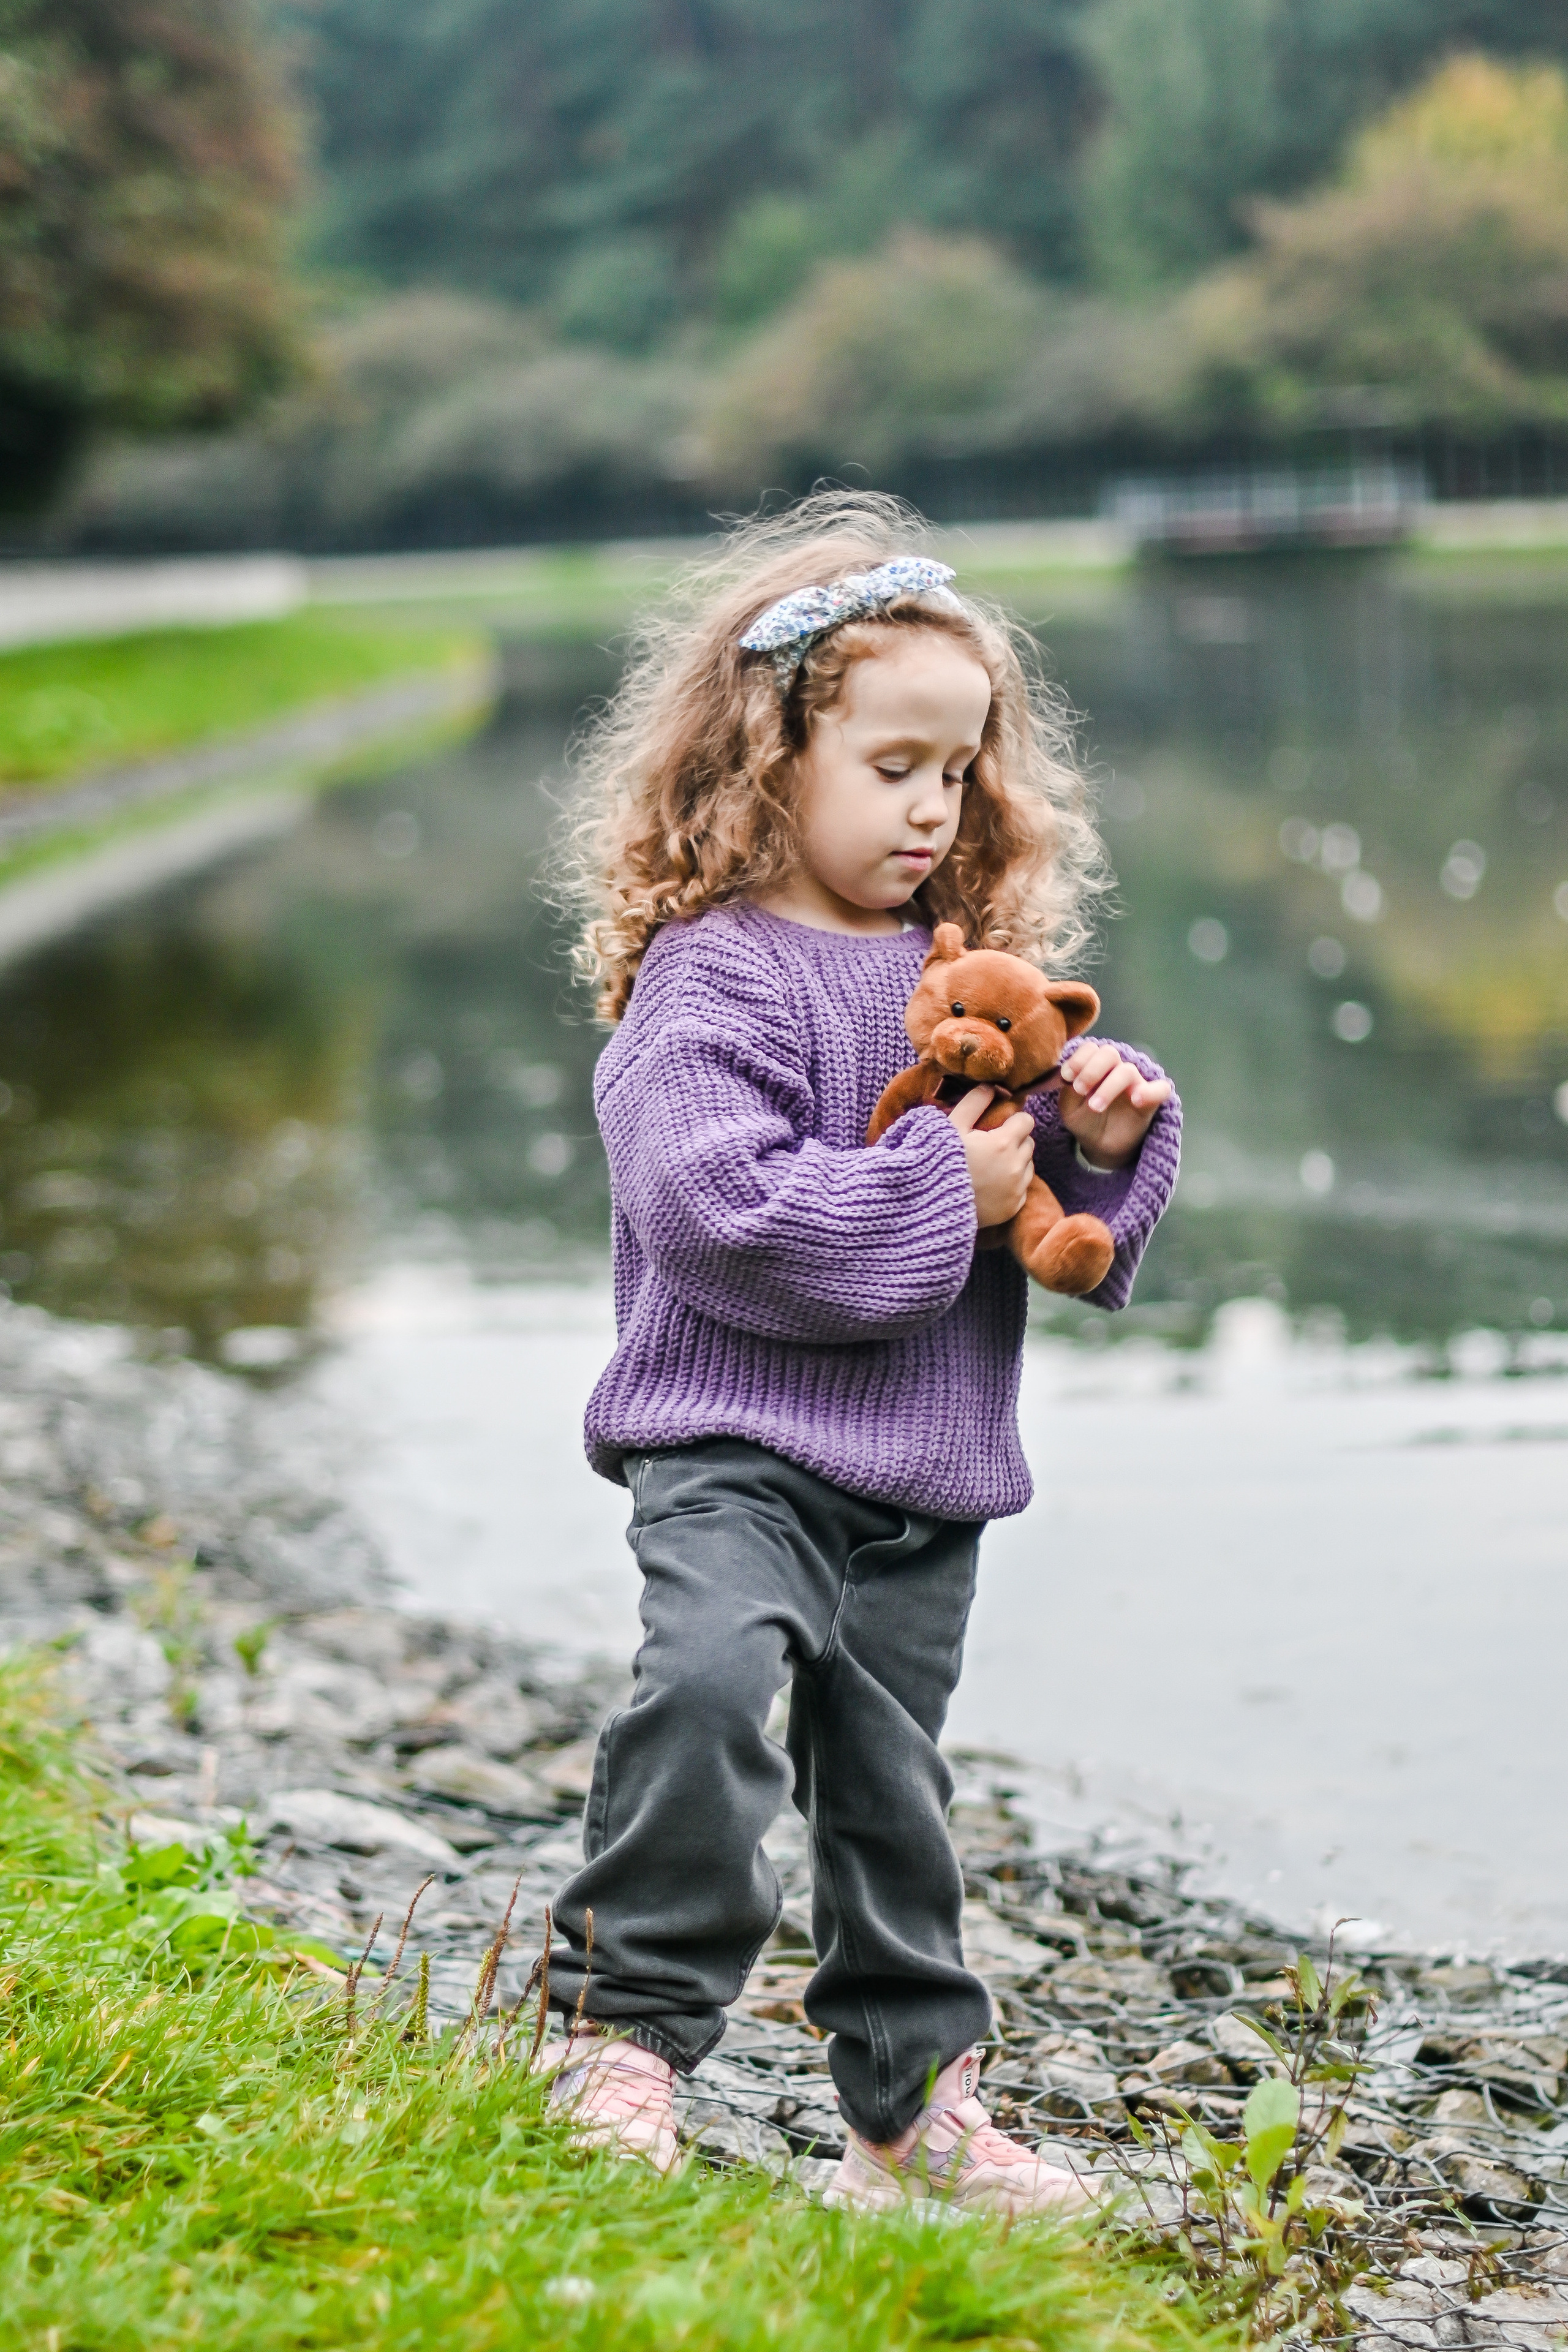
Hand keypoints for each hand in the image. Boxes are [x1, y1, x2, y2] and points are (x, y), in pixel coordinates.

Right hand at [950, 1085, 1034, 1227]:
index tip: (998, 1126)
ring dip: (1015, 1162)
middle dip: (1014, 1141)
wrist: (930, 1202)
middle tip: (990, 1146)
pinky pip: (1022, 1189)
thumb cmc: (939, 1160)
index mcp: (1004, 1142)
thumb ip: (975, 1102)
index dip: (1013, 1120)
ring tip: (990, 1166)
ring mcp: (1017, 1189)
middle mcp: (1016, 1166)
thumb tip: (992, 1086)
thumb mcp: (952, 1126)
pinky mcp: (1013, 1207)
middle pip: (1029, 1143)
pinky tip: (991, 1185)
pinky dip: (1012, 1185)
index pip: (1027, 1120)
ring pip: (1028, 1166)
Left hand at [1057, 1041, 1173, 1169]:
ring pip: (1127, 1071)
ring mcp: (1134, 1083)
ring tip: (1095, 1106)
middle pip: (1109, 1053)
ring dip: (1109, 1086)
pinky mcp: (1150, 1101)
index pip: (1090, 1049)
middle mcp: (1115, 1070)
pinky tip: (1136, 1099)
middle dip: (1091, 1069)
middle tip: (1079, 1089)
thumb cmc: (1084, 1119)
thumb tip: (1068, 1077)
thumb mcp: (1069, 1108)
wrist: (1100, 1145)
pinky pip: (1161, 1089)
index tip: (1066, 1076)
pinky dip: (1151, 1092)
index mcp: (1095, 1066)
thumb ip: (1068, 1091)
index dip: (1078, 1058)